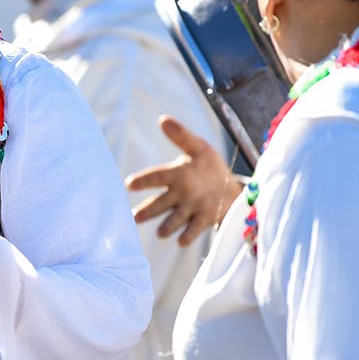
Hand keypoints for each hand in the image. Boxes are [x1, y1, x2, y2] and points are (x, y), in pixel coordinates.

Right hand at [126, 115, 241, 245]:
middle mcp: (179, 195)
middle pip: (160, 204)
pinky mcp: (204, 219)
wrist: (229, 188)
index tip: (129, 184)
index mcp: (175, 175)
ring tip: (161, 232)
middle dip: (147, 210)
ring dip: (168, 226)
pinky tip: (180, 241)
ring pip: (175, 219)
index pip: (156, 177)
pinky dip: (187, 235)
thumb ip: (181, 136)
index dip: (143, 181)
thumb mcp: (199, 147)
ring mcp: (191, 209)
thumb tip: (162, 119)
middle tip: (134, 217)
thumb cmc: (208, 167)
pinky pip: (194, 229)